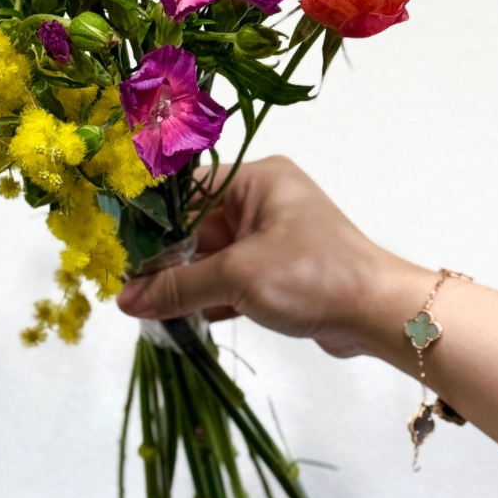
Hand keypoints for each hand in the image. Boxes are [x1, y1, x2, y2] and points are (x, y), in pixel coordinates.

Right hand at [116, 155, 429, 358]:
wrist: (379, 315)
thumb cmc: (314, 275)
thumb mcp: (238, 277)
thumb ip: (178, 287)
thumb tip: (125, 301)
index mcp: (256, 179)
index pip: (186, 190)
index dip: (151, 220)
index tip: (118, 248)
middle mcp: (263, 200)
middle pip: (195, 225)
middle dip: (166, 259)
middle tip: (128, 286)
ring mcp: (272, 236)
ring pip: (211, 255)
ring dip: (185, 282)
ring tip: (146, 307)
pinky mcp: (278, 270)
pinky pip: (230, 277)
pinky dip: (209, 295)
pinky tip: (181, 318)